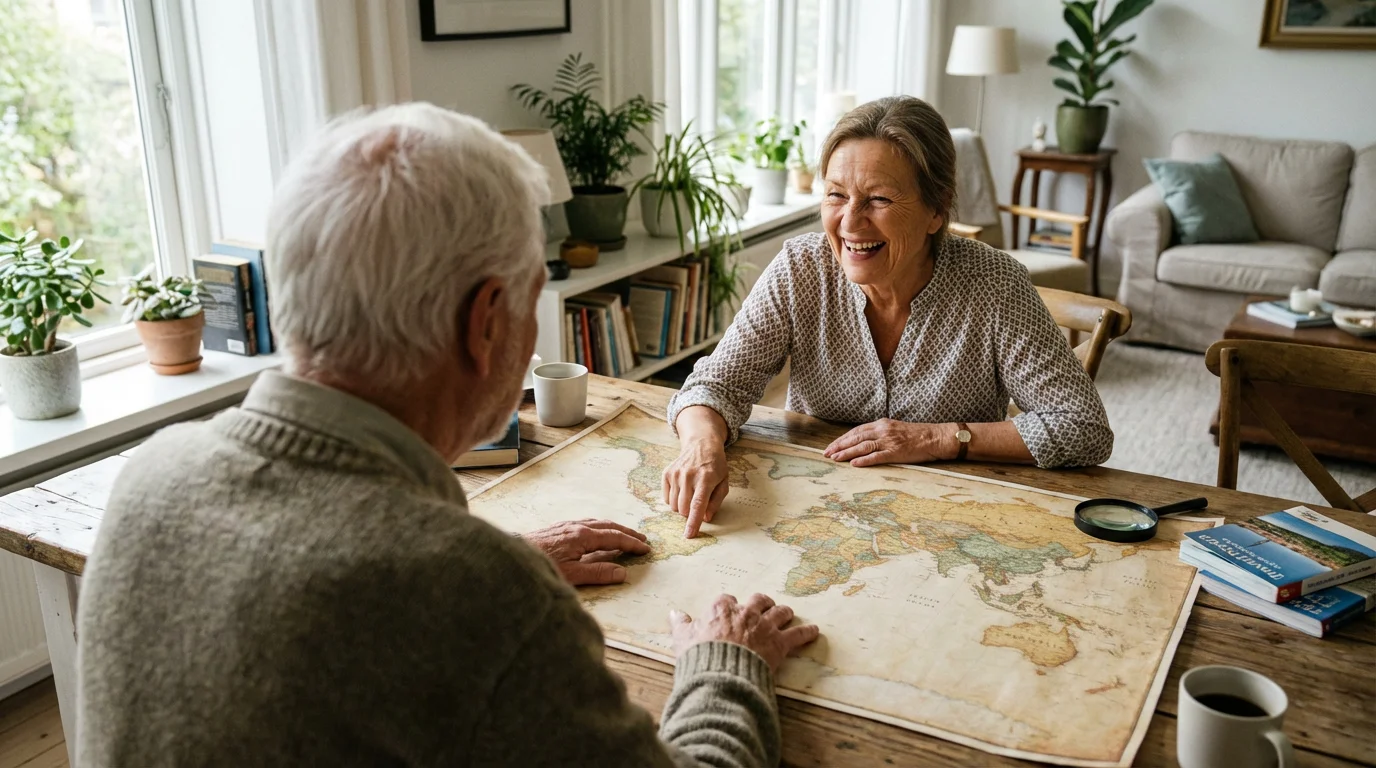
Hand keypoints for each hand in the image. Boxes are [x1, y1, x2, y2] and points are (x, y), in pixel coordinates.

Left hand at [522, 519, 649, 585]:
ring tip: (624, 535)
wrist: (513, 556)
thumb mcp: (572, 575)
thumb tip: (622, 572)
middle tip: (642, 539)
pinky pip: (586, 523)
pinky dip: (599, 527)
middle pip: (609, 527)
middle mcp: (577, 527)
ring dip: (614, 529)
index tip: (645, 549)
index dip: (632, 544)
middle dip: (627, 533)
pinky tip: (596, 533)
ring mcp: (566, 525)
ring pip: (597, 523)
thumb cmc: (541, 566)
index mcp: (583, 537)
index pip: (615, 538)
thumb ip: (598, 572)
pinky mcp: (558, 528)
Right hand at [662, 438, 728, 538]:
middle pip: (683, 508)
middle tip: (697, 503)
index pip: (698, 505)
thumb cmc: (715, 466)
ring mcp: (675, 474)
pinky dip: (673, 500)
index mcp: (705, 479)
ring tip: (690, 495)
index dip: (693, 522)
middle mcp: (688, 476)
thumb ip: (716, 502)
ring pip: (673, 505)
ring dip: (682, 507)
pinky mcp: (667, 473)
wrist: (701, 444)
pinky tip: (682, 490)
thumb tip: (705, 518)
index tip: (689, 535)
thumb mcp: (723, 482)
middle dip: (690, 513)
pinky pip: (666, 498)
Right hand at [670, 593, 820, 672]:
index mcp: (722, 610)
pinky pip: (797, 634)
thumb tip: (674, 613)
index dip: (730, 605)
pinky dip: (807, 632)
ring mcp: (764, 627)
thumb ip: (680, 625)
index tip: (730, 610)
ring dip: (784, 612)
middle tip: (764, 606)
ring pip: (779, 612)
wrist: (721, 674)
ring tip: (787, 612)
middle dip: (762, 602)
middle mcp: (746, 613)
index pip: (727, 600)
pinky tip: (814, 630)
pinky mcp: (779, 643)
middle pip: (758, 600)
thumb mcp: (683, 639)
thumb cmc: (700, 657)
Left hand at [823, 419, 955, 466]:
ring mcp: (889, 441)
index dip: (842, 439)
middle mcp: (883, 430)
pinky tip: (854, 464)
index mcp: (881, 424)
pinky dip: (864, 460)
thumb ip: (880, 433)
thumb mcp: (895, 428)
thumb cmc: (916, 435)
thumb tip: (865, 441)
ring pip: (862, 446)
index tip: (831, 446)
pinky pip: (877, 456)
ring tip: (835, 458)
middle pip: (855, 438)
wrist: (936, 437)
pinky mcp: (896, 452)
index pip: (856, 431)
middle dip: (839, 446)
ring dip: (847, 453)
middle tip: (826, 453)